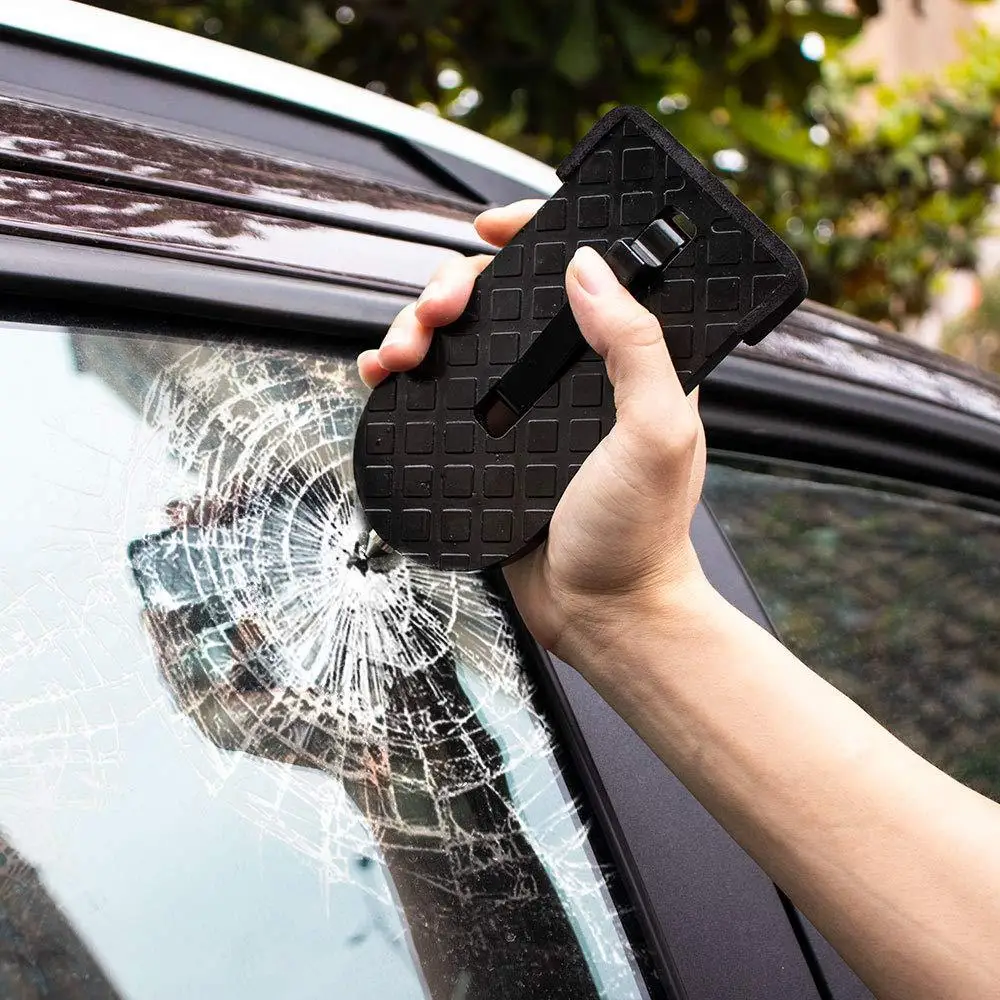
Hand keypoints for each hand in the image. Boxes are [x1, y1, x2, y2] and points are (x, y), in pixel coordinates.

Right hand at [358, 201, 710, 666]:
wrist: (600, 614)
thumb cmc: (640, 536)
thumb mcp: (656, 434)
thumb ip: (636, 347)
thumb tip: (588, 268)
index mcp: (620, 361)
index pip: (577, 272)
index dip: (533, 236)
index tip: (494, 227)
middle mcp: (566, 377)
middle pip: (499, 299)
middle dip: (454, 284)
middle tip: (438, 307)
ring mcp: (519, 410)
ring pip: (458, 340)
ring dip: (417, 324)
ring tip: (402, 347)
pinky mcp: (483, 445)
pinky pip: (434, 393)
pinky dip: (402, 373)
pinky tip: (383, 373)